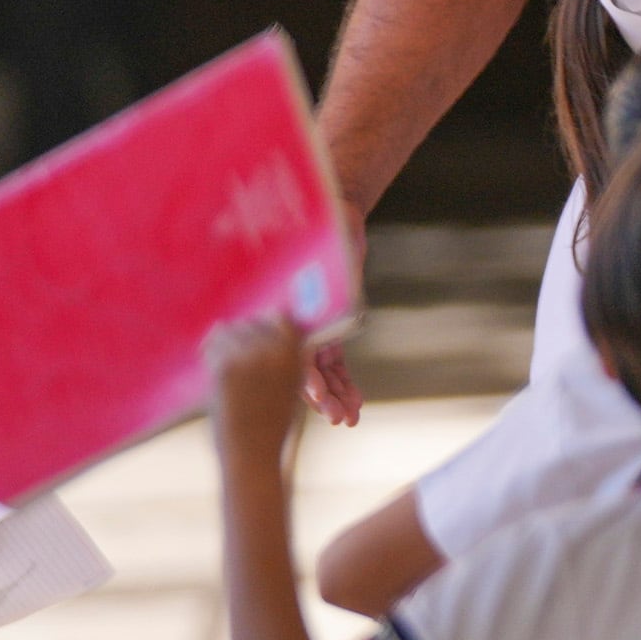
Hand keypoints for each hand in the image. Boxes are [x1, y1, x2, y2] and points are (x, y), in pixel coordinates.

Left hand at [211, 314, 307, 463]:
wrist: (252, 454)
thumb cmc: (269, 425)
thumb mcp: (288, 386)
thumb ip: (279, 356)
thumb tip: (262, 321)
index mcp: (296, 356)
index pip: (279, 316)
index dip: (264, 324)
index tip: (254, 333)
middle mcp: (277, 352)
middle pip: (251, 322)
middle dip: (241, 335)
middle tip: (233, 354)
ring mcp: (252, 357)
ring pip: (229, 330)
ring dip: (223, 343)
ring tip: (223, 362)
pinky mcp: (227, 366)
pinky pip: (213, 345)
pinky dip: (209, 353)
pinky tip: (211, 367)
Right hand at [303, 215, 366, 425]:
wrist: (334, 220)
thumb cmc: (316, 228)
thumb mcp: (309, 246)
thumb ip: (305, 264)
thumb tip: (302, 272)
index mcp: (285, 309)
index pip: (291, 350)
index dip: (304, 374)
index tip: (315, 395)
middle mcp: (295, 323)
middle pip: (304, 369)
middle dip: (321, 397)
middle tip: (337, 418)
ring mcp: (313, 329)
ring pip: (322, 373)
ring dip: (335, 396)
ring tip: (350, 419)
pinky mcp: (330, 330)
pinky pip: (335, 365)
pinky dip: (344, 384)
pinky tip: (355, 404)